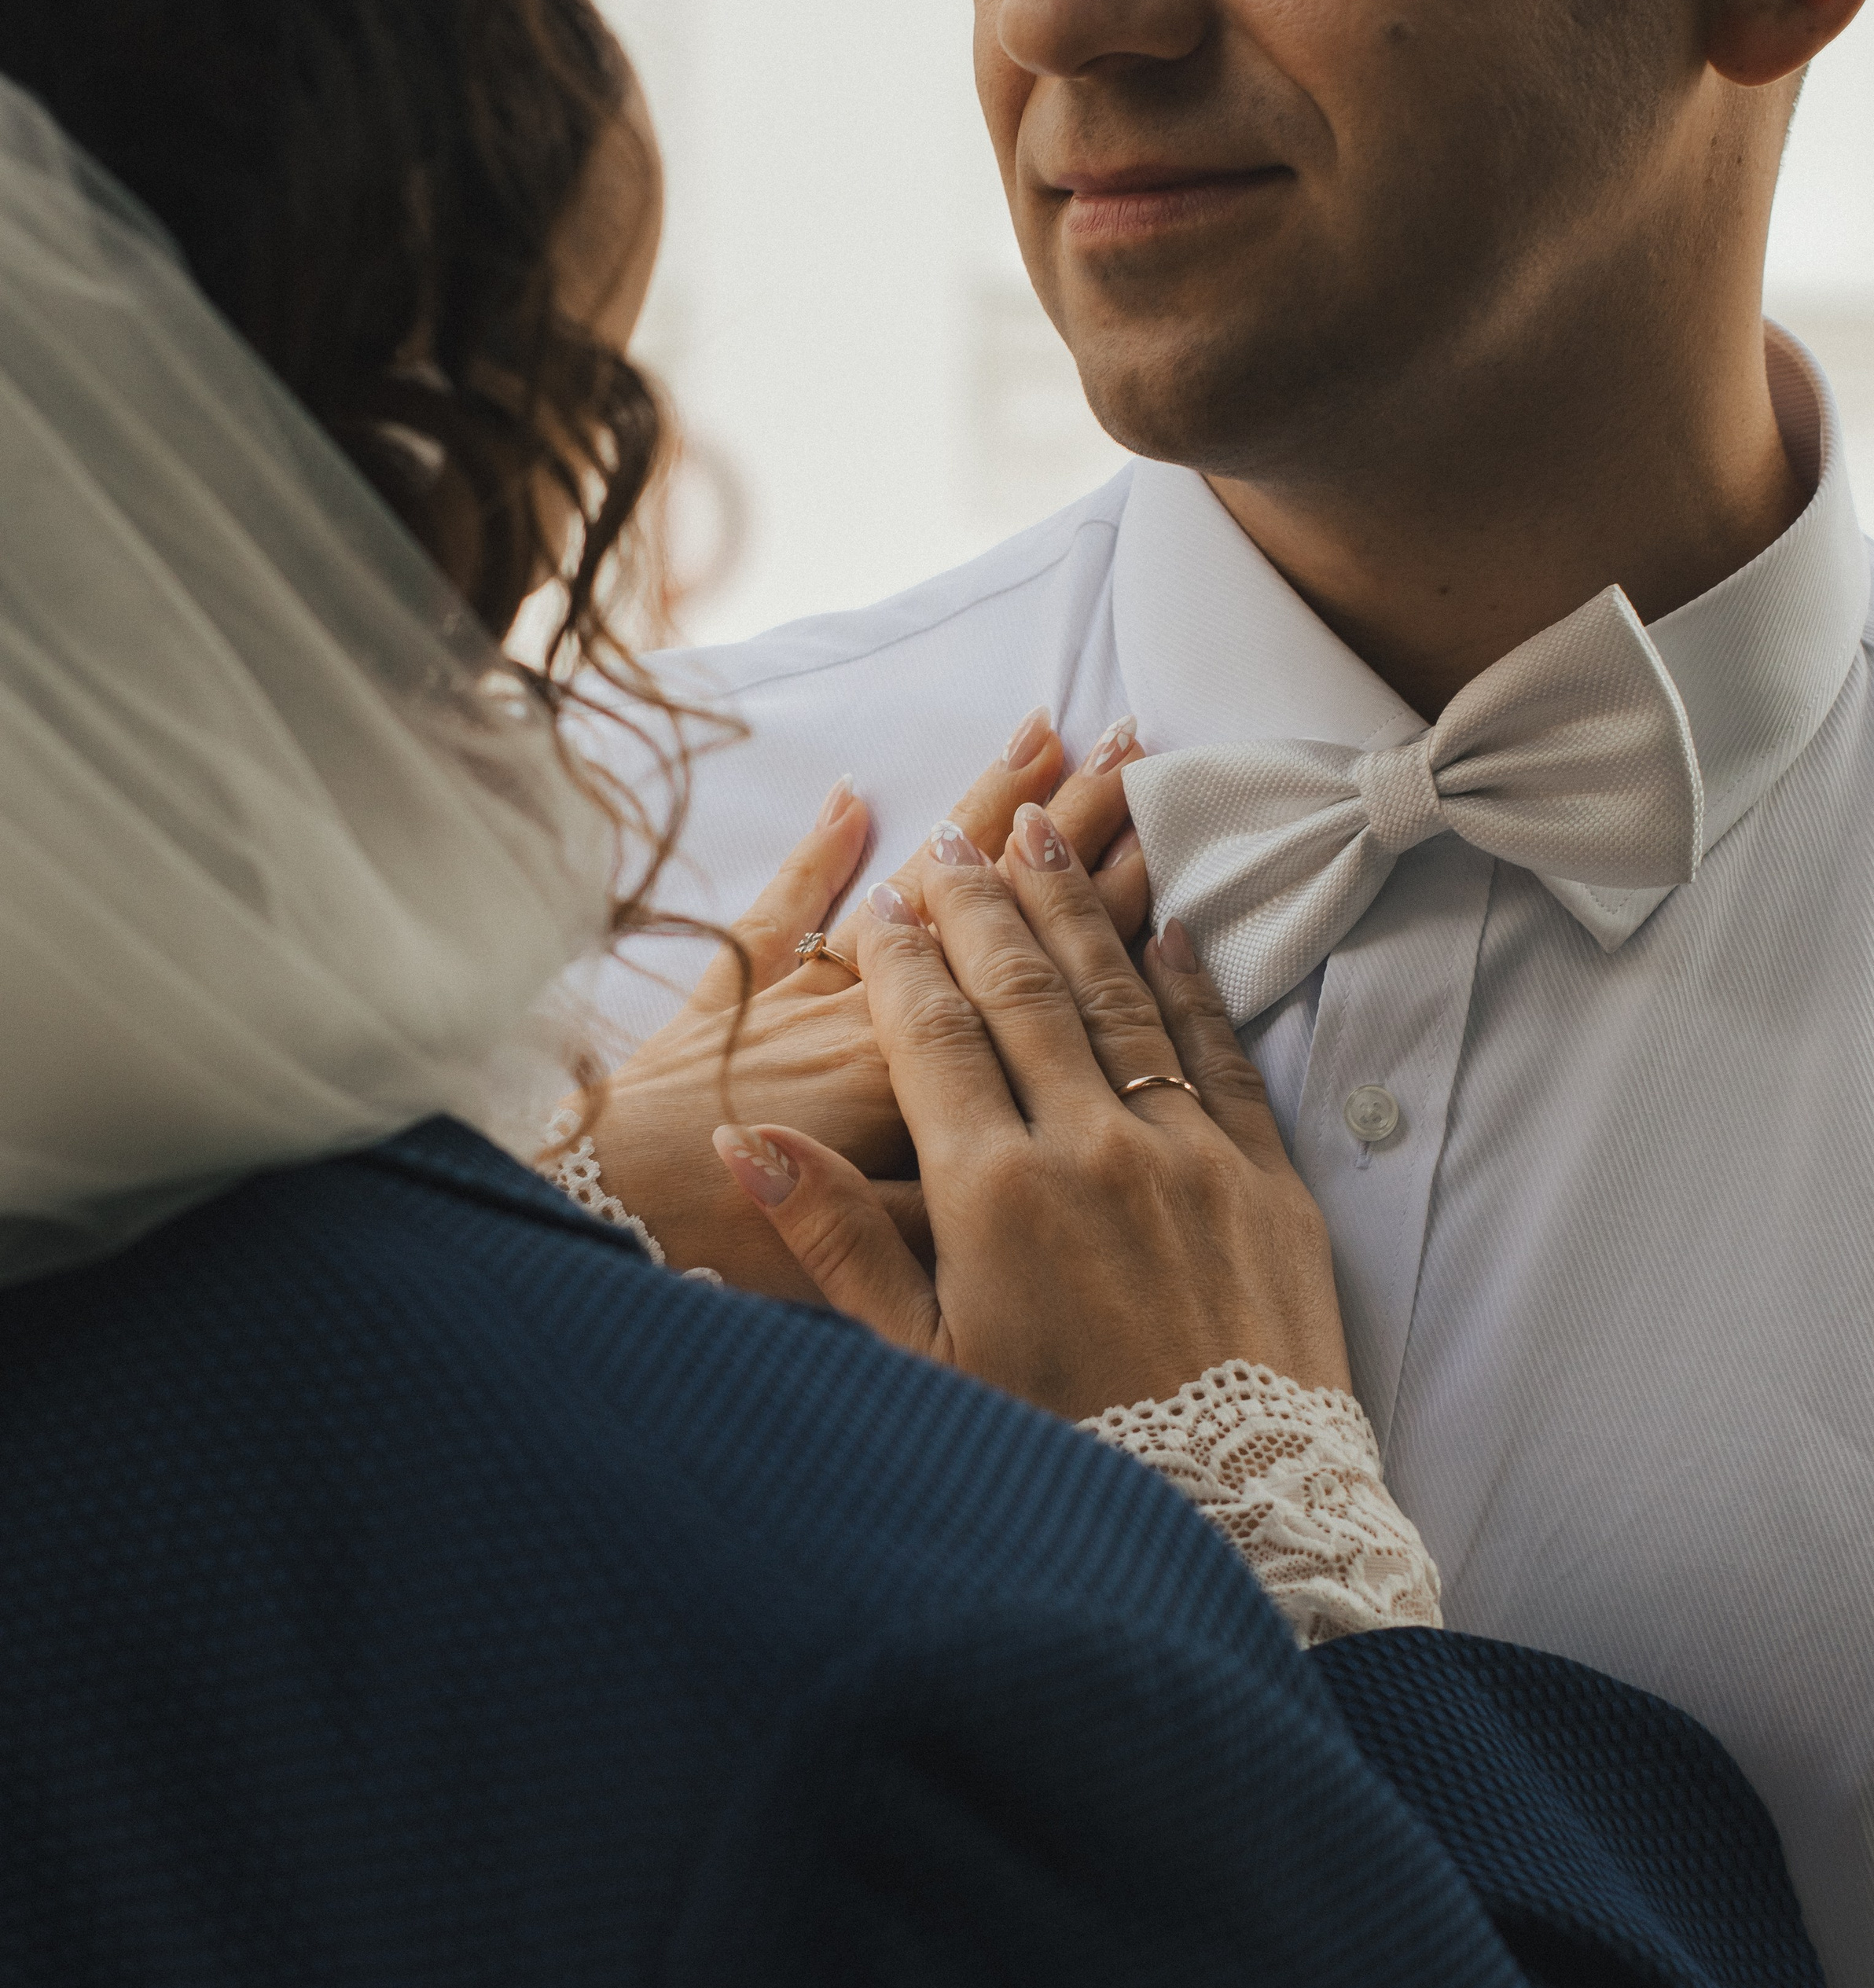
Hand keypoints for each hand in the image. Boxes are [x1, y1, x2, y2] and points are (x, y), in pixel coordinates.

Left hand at [578, 711, 1149, 1300]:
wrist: (601, 1210)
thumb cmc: (732, 1242)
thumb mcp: (870, 1250)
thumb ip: (962, 1200)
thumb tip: (1056, 1158)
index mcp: (918, 1076)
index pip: (1035, 970)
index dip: (1101, 903)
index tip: (1159, 828)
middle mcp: (873, 1008)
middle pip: (991, 900)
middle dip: (1067, 823)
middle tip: (1132, 745)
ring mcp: (804, 984)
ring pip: (912, 882)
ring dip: (978, 809)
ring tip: (1040, 737)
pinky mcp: (731, 981)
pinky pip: (784, 904)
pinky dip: (817, 847)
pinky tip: (854, 792)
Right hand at [712, 804, 1349, 1420]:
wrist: (1231, 1515)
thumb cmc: (1060, 1450)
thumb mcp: (926, 1361)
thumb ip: (838, 1242)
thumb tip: (747, 1146)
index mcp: (995, 1192)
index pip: (935, 1034)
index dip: (907, 960)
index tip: (888, 907)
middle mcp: (1092, 1148)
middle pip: (1025, 988)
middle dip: (985, 901)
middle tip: (960, 837)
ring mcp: (1187, 1153)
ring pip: (1119, 996)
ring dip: (1076, 907)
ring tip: (1044, 837)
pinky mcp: (1265, 1177)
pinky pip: (1221, 1050)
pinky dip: (1190, 981)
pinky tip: (1166, 926)